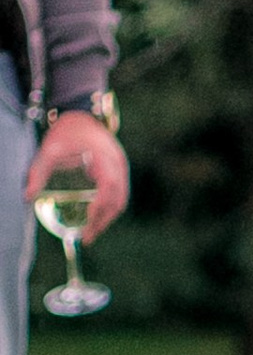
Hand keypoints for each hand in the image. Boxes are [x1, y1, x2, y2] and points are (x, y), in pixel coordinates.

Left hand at [25, 111, 126, 232]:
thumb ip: (39, 172)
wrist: (81, 116)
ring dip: (108, 217)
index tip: (88, 225)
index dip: (101, 209)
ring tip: (92, 232)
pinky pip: (120, 193)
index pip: (109, 189)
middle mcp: (118, 164)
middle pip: (118, 200)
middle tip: (87, 238)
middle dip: (103, 221)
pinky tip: (97, 216)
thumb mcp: (49, 151)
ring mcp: (122, 167)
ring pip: (121, 199)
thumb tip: (27, 196)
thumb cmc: (65, 133)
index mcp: (105, 159)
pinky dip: (110, 208)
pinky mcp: (120, 170)